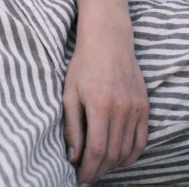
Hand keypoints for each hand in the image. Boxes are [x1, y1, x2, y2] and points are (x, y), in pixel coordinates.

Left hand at [63, 34, 148, 183]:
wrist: (108, 41)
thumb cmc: (83, 65)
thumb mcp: (69, 93)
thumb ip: (72, 126)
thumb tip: (73, 157)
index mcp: (99, 105)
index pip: (97, 150)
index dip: (88, 169)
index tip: (80, 178)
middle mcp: (121, 109)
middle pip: (112, 154)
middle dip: (99, 170)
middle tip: (88, 176)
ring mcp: (135, 108)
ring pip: (127, 150)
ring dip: (114, 165)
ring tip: (100, 168)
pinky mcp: (144, 107)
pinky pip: (141, 141)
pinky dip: (130, 155)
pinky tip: (118, 159)